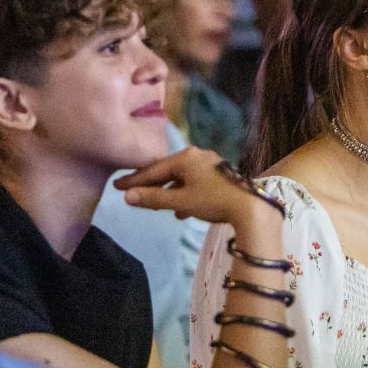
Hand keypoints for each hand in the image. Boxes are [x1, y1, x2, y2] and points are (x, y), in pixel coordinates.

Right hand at [114, 147, 280, 230]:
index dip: (134, 180)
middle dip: (151, 184)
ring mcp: (211, 165)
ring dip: (169, 192)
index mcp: (186, 157)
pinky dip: (185, 195)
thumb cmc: (214, 201)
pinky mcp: (221, 176)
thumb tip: (128, 197)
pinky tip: (182, 211)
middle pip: (167, 171)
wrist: (251, 208)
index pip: (153, 169)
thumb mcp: (181, 201)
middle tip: (131, 193)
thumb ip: (154, 198)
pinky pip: (195, 184)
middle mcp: (197, 156)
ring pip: (182, 178)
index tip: (117, 187)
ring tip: (156, 205)